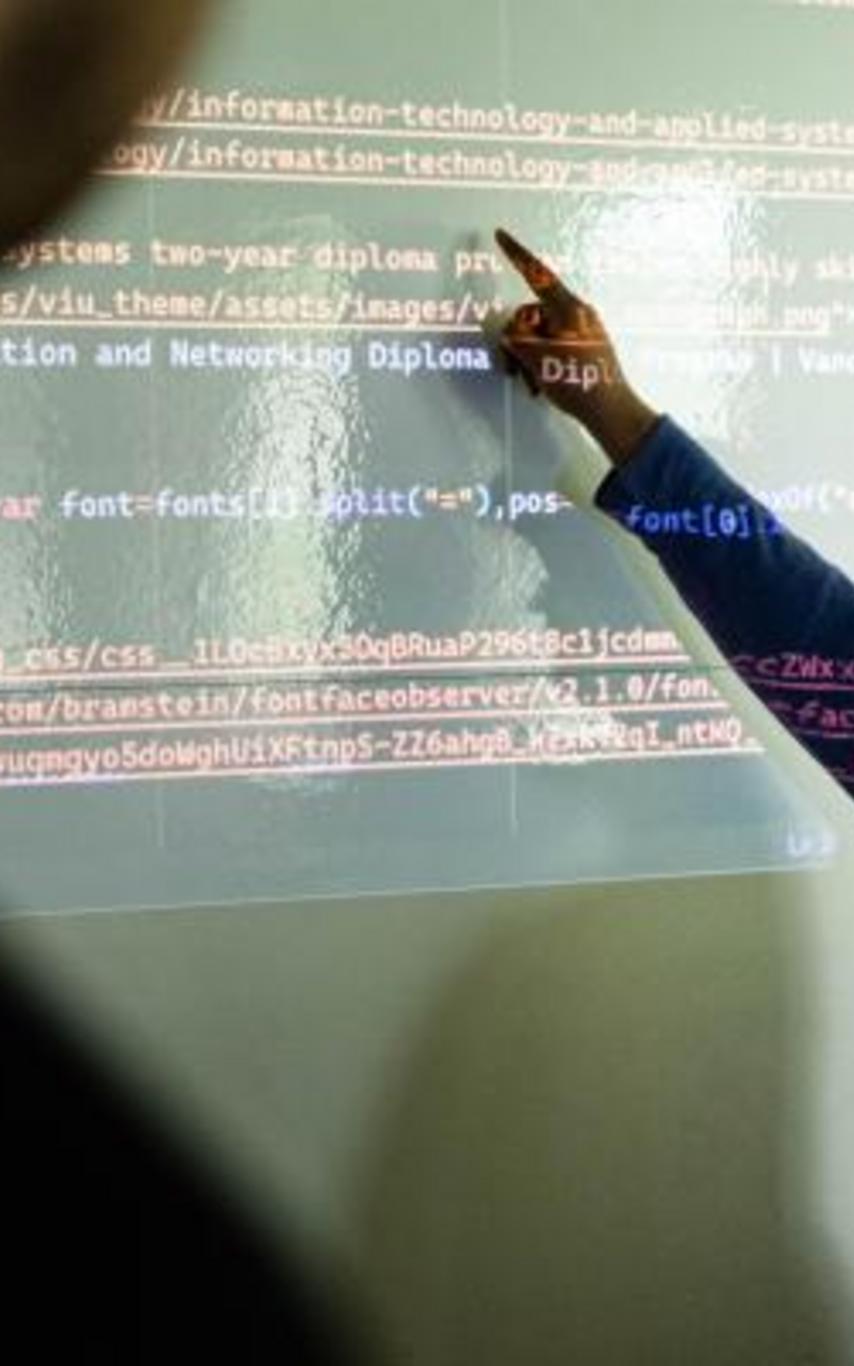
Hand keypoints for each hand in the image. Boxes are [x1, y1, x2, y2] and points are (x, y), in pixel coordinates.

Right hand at [494, 227, 660, 465]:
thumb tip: (512, 334)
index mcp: (568, 308)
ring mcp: (583, 330)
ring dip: (528, 359)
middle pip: (531, 314)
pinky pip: (554, 346)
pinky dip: (542, 363)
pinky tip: (542, 386)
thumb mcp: (537, 357)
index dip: (515, 254)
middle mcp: (577, 313)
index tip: (500, 235)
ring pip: (540, 335)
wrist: (611, 411)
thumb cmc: (578, 382)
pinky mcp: (586, 347)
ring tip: (532, 385)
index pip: (536, 273)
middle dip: (517, 342)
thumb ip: (517, 337)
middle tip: (512, 371)